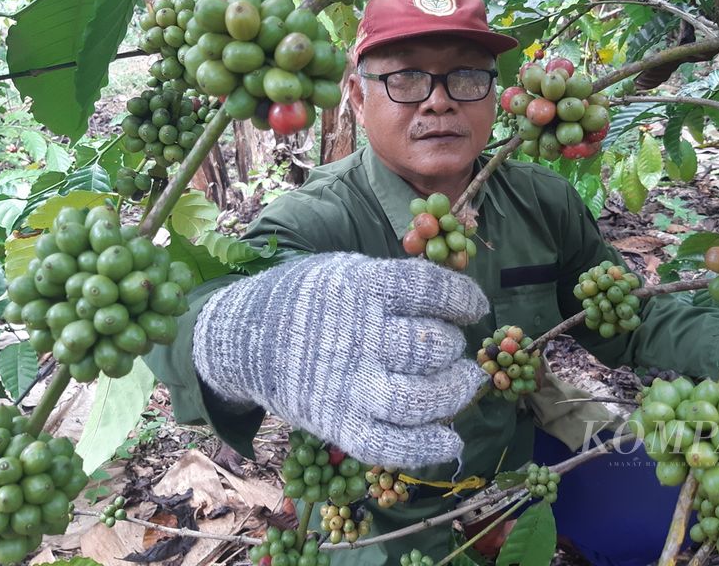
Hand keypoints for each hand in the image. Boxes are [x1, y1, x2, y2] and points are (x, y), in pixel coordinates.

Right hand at [192, 253, 488, 467]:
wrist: (244, 338)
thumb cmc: (310, 301)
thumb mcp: (345, 270)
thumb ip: (393, 282)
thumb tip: (454, 298)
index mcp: (360, 286)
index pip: (427, 287)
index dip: (462, 298)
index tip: (474, 308)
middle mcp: (356, 335)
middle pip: (430, 345)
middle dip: (453, 347)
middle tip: (449, 347)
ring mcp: (346, 383)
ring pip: (417, 398)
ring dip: (454, 393)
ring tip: (463, 383)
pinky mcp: (336, 423)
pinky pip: (387, 444)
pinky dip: (425, 448)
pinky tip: (450, 440)